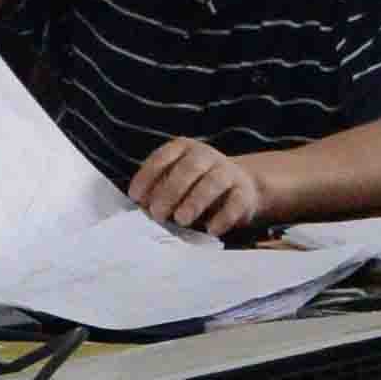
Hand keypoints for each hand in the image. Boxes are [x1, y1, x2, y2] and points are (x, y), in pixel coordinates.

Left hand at [125, 139, 273, 237]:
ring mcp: (228, 172)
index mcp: (184, 149)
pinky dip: (223, 217)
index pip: (163, 157)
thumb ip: (158, 191)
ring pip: (213, 182)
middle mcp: (206, 156)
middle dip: (171, 191)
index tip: (135, 197)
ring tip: (181, 220)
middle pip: (189, 168)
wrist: (241, 186)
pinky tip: (211, 229)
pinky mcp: (245, 192)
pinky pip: (236, 202)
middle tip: (157, 213)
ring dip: (195, 201)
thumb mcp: (175, 183)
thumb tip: (142, 207)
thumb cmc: (196, 186)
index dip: (148, 176)